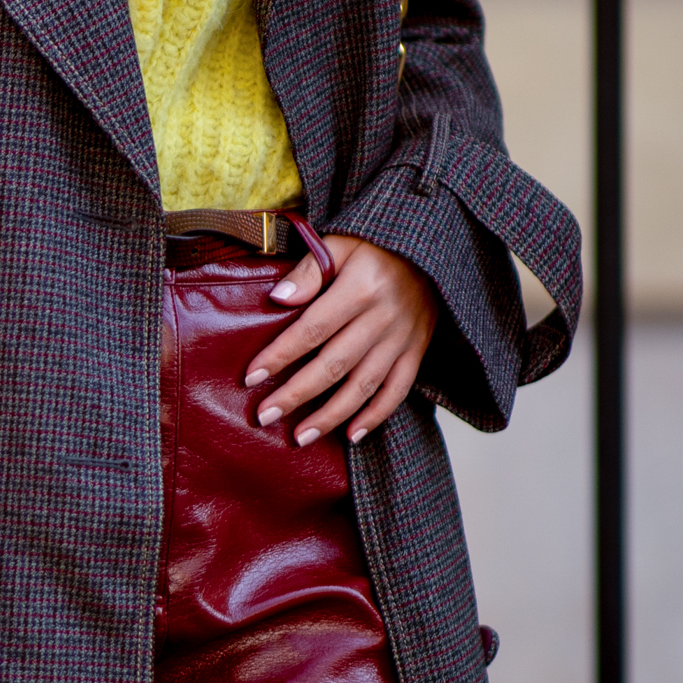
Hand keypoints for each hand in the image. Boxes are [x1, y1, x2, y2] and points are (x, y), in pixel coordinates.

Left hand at [245, 234, 439, 445]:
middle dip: (296, 395)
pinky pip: (397, 391)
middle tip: (266, 416)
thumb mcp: (341, 244)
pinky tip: (351, 436)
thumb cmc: (375, 248)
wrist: (431, 251)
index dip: (280, 356)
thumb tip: (277, 298)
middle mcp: (384, 317)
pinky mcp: (416, 352)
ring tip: (299, 437)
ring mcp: (403, 339)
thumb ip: (309, 271)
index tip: (251, 378)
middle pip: (333, 365)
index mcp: (361, 288)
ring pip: (363, 386)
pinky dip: (375, 416)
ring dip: (330, 416)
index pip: (312, 329)